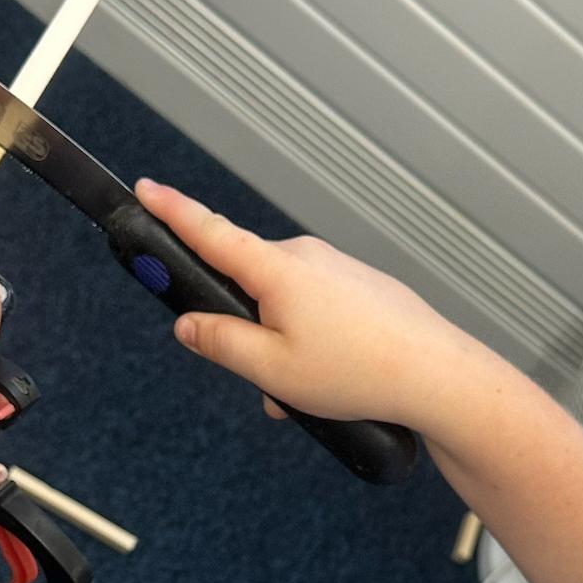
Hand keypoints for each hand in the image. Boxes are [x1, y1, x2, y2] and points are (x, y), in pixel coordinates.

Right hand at [137, 180, 473, 433]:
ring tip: (306, 393)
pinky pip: (319, 310)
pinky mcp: (362, 287)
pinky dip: (313, 344)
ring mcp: (338, 269)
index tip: (145, 189)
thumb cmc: (359, 371)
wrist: (436, 375)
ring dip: (282, 347)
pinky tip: (332, 380)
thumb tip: (189, 325)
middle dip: (243, 329)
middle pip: (248, 283)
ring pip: (286, 305)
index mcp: (277, 270)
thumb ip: (221, 343)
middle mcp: (307, 257)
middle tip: (260, 379)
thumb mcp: (272, 369)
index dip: (172, 211)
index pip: (210, 232)